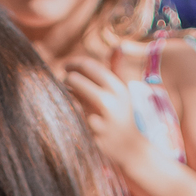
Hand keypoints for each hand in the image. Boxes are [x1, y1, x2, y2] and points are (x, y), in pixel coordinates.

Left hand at [63, 55, 148, 175]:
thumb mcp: (124, 92)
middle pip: (75, 80)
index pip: (88, 67)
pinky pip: (71, 117)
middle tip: (63, 81)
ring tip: (66, 95)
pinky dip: (68, 111)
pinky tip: (68, 110)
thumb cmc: (124, 116)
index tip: (66, 66)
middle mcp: (108, 102)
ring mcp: (98, 120)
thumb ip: (117, 68)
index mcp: (117, 87)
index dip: (73, 63)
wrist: (132, 149)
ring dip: (65, 95)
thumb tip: (117, 45)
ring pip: (70, 99)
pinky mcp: (89, 135)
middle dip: (66, 79)